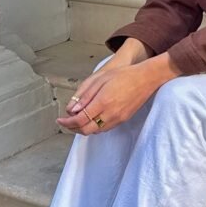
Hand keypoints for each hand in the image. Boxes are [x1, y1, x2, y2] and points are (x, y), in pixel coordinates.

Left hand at [58, 54, 181, 134]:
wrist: (145, 78)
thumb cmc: (123, 75)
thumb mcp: (99, 79)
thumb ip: (84, 95)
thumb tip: (72, 110)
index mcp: (102, 102)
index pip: (79, 120)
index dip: (67, 122)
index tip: (60, 120)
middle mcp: (110, 113)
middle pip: (86, 130)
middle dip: (73, 128)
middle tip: (66, 122)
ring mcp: (118, 118)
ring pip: (95, 131)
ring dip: (83, 128)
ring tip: (76, 120)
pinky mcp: (123, 120)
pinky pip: (104, 128)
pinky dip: (94, 126)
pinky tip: (91, 119)